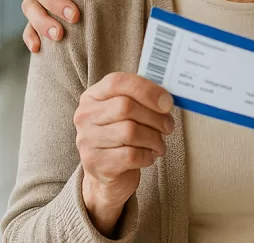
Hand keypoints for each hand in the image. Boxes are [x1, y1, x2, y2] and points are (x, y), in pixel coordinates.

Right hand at [75, 72, 175, 234]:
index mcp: (93, 96)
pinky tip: (149, 156)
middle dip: (155, 117)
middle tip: (168, 126)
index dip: (147, 89)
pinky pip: (130, 156)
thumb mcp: (127, 112)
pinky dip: (147, 156)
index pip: (117, 82)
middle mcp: (85, 116)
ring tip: (159, 144)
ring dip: (154, 138)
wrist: (106, 172)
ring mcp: (87, 140)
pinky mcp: (95, 163)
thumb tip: (166, 100)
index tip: (167, 102)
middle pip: (125, 107)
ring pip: (130, 132)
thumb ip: (142, 99)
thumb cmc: (122, 136)